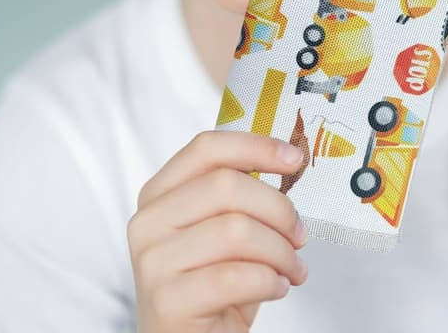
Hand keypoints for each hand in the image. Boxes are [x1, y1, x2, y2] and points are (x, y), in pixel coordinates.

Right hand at [128, 130, 308, 332]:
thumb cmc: (211, 284)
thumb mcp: (220, 228)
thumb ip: (238, 192)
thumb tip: (286, 159)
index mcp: (159, 193)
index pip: (206, 148)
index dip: (255, 146)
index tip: (293, 158)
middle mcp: (148, 222)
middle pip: (226, 185)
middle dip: (277, 209)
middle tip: (299, 233)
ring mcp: (153, 262)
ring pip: (236, 230)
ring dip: (280, 251)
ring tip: (292, 267)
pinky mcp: (168, 302)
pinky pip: (235, 277)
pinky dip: (270, 281)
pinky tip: (276, 287)